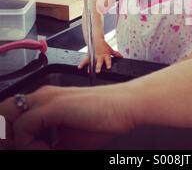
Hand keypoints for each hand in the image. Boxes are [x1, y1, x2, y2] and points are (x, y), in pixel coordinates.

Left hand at [0, 85, 134, 149]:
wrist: (125, 106)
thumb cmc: (103, 120)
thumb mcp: (68, 140)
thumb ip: (47, 146)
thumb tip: (34, 151)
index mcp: (45, 101)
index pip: (10, 116)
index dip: (11, 136)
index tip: (27, 149)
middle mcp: (42, 96)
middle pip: (4, 112)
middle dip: (9, 136)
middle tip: (28, 148)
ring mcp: (47, 99)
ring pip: (6, 117)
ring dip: (16, 140)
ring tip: (40, 149)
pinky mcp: (55, 105)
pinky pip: (24, 127)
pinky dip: (28, 144)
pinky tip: (48, 149)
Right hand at [78, 39, 122, 72]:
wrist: (96, 39)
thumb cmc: (104, 46)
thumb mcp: (110, 50)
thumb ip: (115, 54)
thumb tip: (121, 56)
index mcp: (105, 55)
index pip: (108, 59)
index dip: (108, 63)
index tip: (108, 67)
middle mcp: (99, 56)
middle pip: (99, 62)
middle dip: (98, 66)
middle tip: (97, 71)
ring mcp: (94, 56)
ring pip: (92, 62)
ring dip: (90, 67)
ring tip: (88, 71)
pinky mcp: (89, 55)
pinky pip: (85, 60)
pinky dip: (82, 63)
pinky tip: (80, 67)